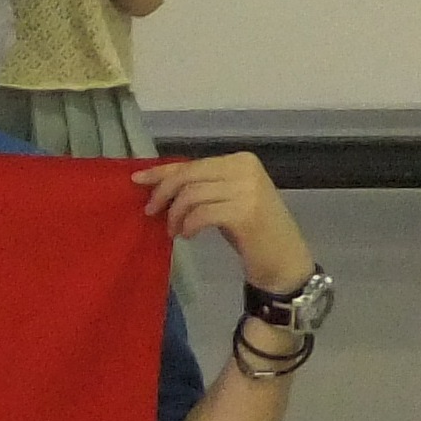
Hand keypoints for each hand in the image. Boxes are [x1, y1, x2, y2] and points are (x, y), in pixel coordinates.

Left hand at [133, 151, 313, 291]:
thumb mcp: (224, 200)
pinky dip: (189, 225)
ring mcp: (247, 189)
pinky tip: (189, 236)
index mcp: (241, 160)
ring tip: (174, 231)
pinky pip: (201, 214)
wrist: (284, 259)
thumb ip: (201, 187)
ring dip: (175, 215)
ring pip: (191, 195)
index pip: (191, 163)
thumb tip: (159, 184)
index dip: (161, 172)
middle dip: (163, 194)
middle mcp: (245, 169)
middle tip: (151, 213)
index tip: (136, 181)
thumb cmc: (252, 230)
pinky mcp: (244, 212)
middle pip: (188, 175)